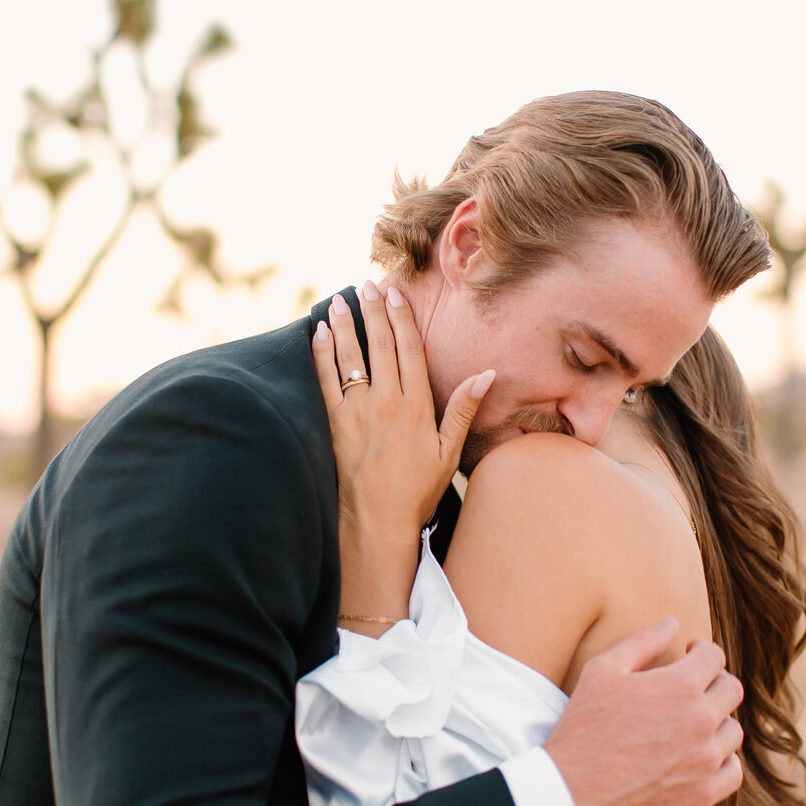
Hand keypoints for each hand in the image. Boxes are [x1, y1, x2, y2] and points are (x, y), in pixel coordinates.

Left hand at [312, 282, 494, 541]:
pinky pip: (325, 379)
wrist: (378, 522)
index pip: (409, 350)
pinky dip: (321, 353)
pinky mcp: (334, 424)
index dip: (402, 318)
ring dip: (346, 324)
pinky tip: (319, 332)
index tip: (396, 294)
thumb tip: (487, 374)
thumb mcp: (449, 453)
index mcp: (416, 406)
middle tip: (369, 284)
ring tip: (342, 298)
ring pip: (350, 356)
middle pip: (380, 345)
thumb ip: (462, 410)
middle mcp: (386, 402)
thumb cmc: (417, 492)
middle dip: (374, 311)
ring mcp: (357, 411)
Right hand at [544, 619, 743, 805]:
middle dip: (713, 682)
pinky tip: (700, 756)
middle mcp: (702, 720)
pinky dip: (722, 761)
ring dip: (717, 722)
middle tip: (691, 689)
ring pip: (733, 731)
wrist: (573, 792)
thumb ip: (642, 642)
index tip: (689, 654)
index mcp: (681, 685)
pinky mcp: (704, 793)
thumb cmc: (584, 728)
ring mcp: (706, 759)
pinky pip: (733, 772)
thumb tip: (672, 623)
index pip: (714, 656)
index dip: (701, 650)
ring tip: (690, 725)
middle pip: (731, 690)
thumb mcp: (603, 671)